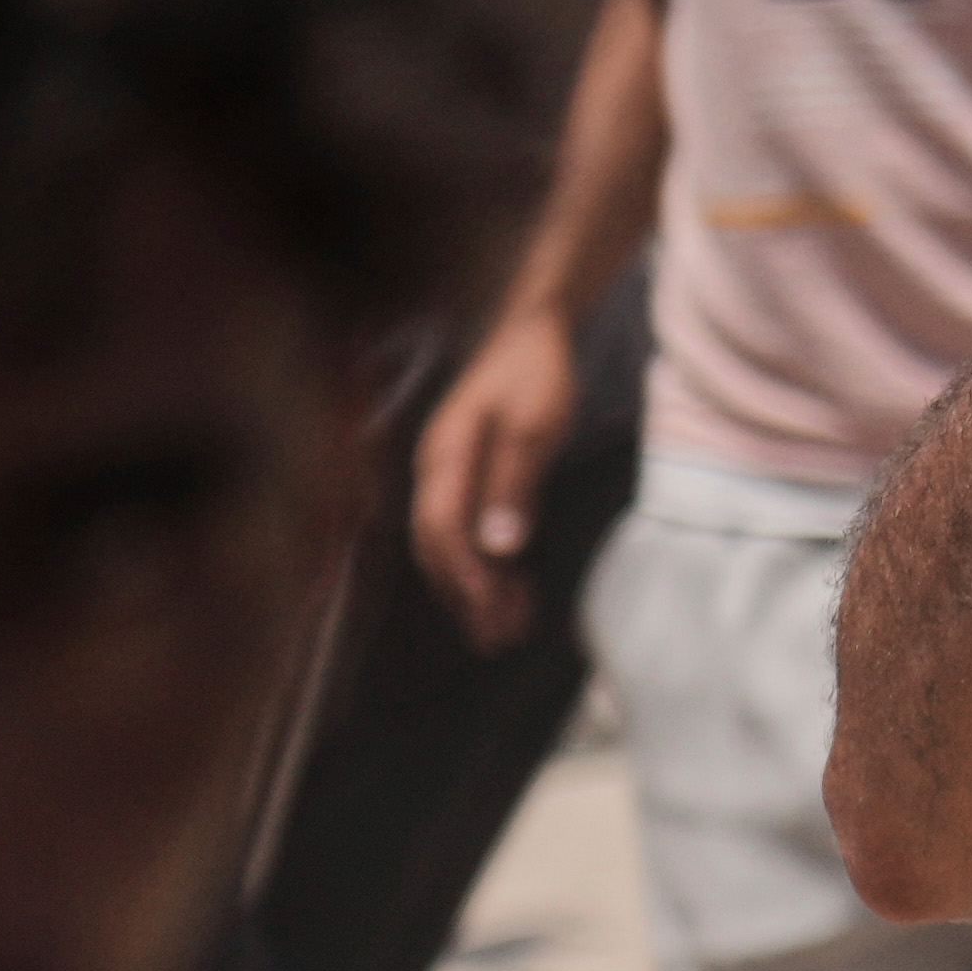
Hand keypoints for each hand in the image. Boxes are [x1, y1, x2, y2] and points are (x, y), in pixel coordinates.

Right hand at [404, 304, 576, 650]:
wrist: (533, 333)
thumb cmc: (536, 374)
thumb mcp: (535, 427)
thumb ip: (514, 485)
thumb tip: (499, 547)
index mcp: (445, 456)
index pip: (443, 531)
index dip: (466, 577)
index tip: (495, 612)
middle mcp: (435, 470)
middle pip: (438, 548)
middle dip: (468, 597)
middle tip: (502, 638)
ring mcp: (447, 474)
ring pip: (450, 547)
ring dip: (478, 589)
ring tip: (512, 626)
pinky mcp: (466, 478)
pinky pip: (467, 532)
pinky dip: (488, 566)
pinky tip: (515, 587)